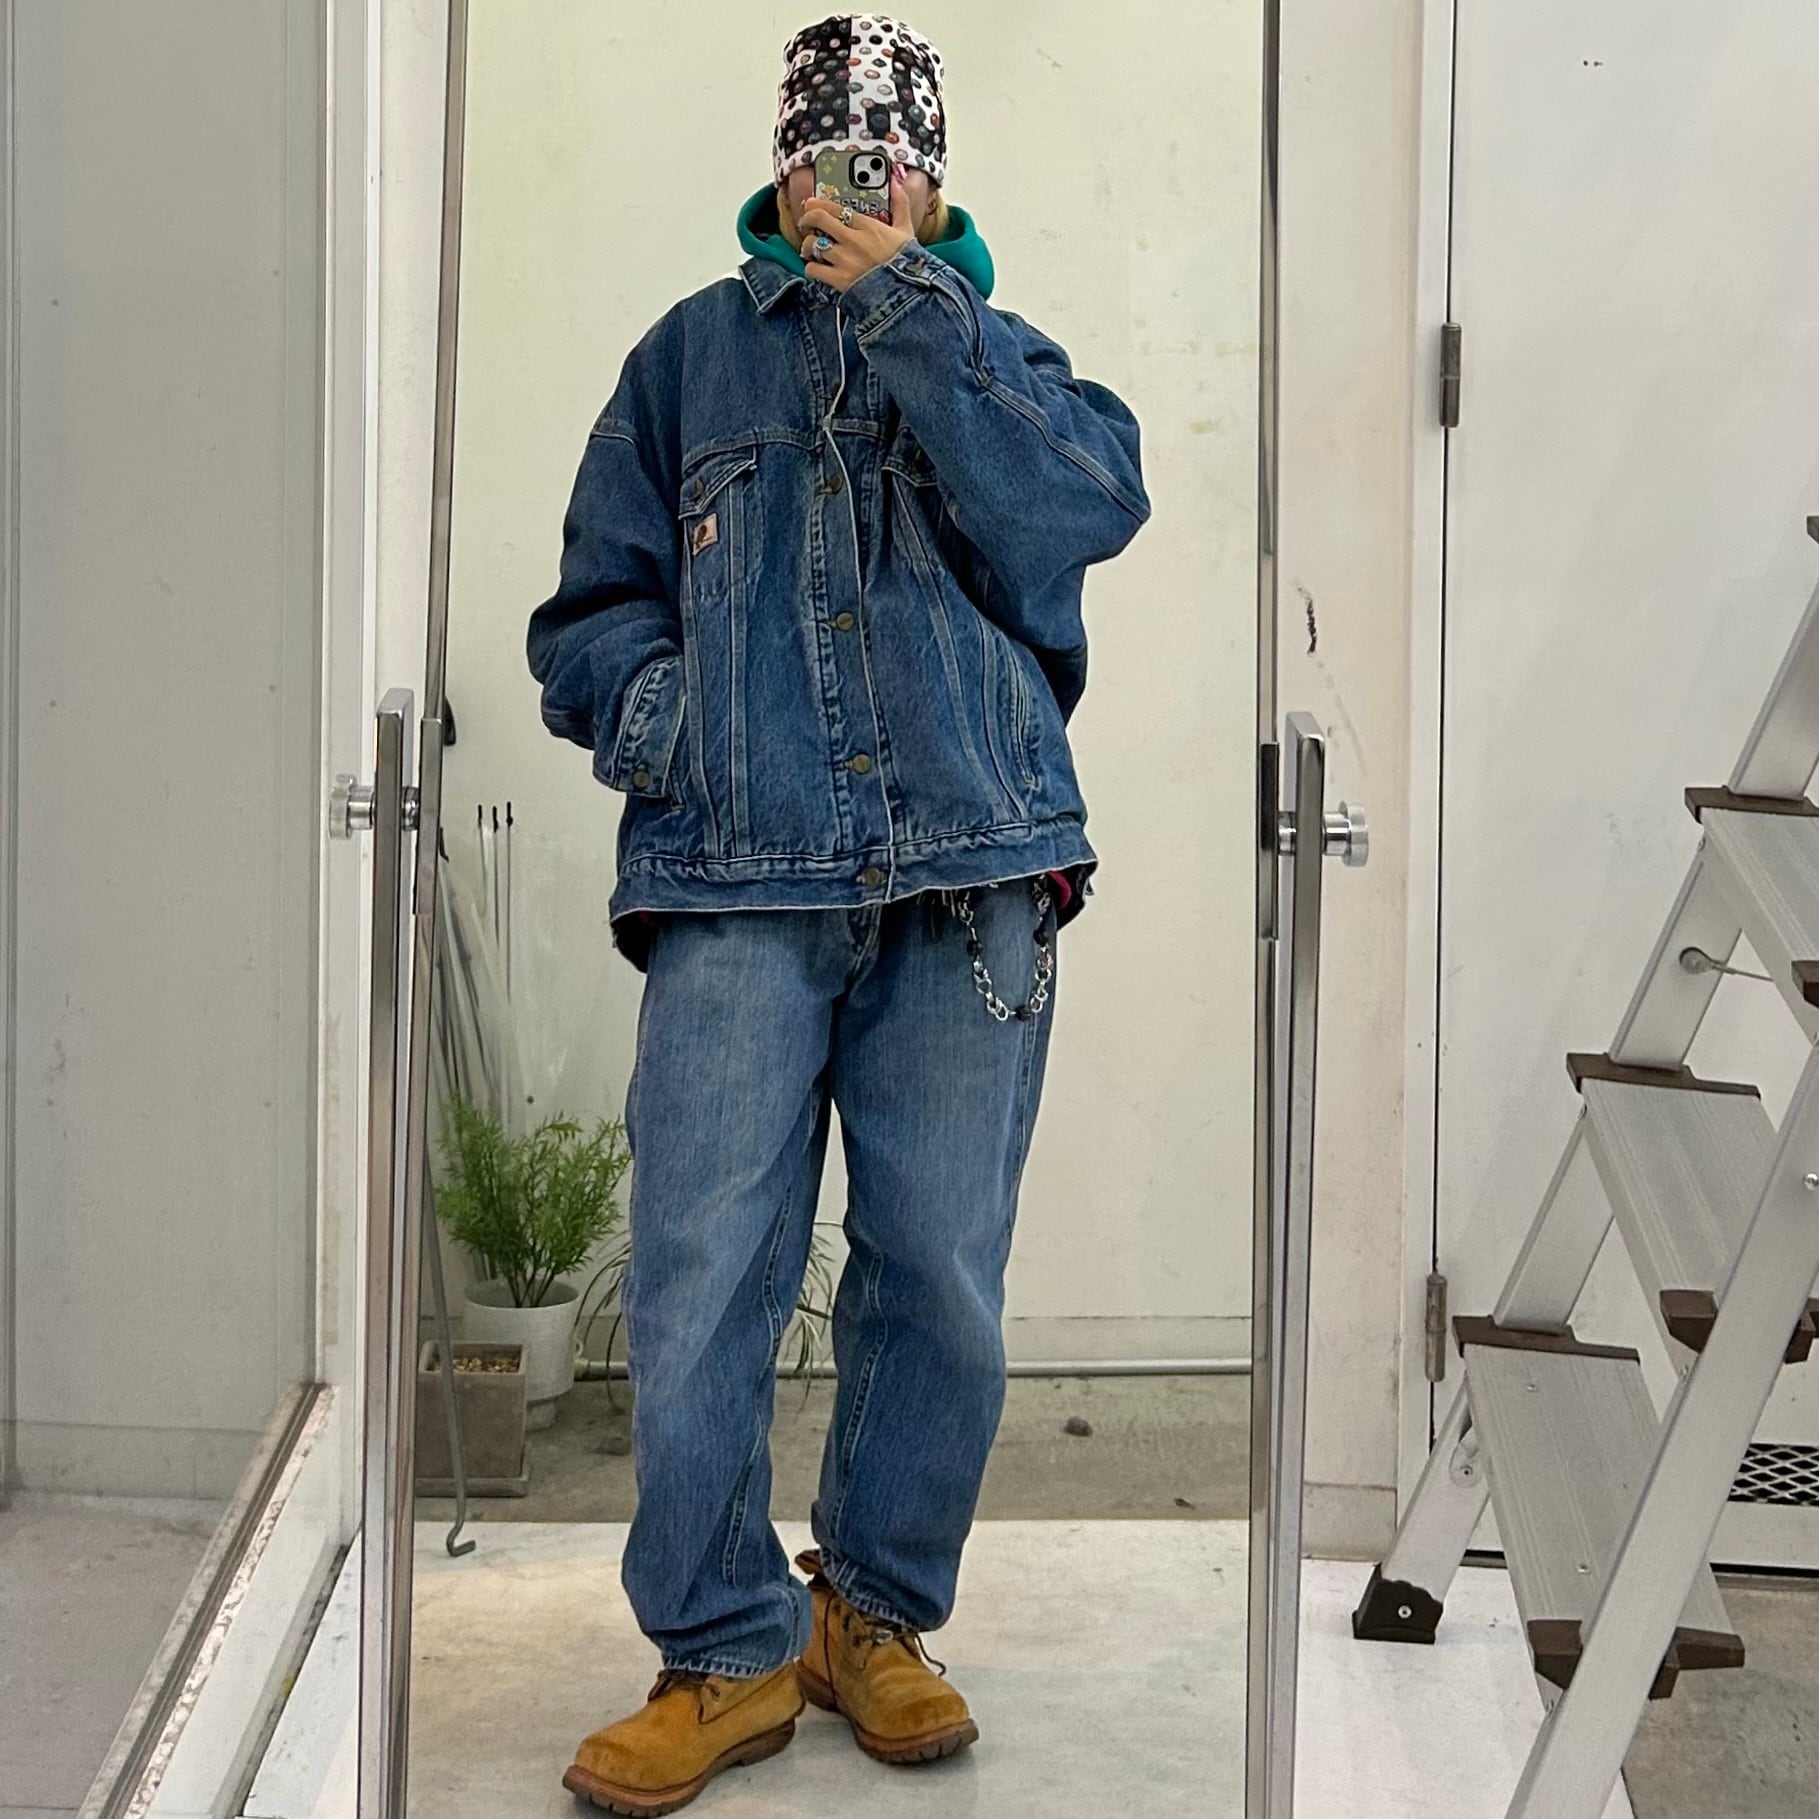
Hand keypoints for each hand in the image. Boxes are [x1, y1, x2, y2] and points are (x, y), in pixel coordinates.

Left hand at [798, 164, 915, 291]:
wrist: (906, 293)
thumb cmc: (907, 263)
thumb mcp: (906, 230)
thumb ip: (900, 204)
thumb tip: (895, 182)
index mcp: (867, 225)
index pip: (834, 207)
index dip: (818, 204)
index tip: (812, 204)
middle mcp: (852, 240)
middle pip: (818, 219)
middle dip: (806, 219)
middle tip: (805, 223)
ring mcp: (844, 260)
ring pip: (812, 245)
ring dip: (808, 246)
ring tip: (811, 249)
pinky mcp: (839, 280)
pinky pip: (813, 269)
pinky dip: (811, 269)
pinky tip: (816, 269)